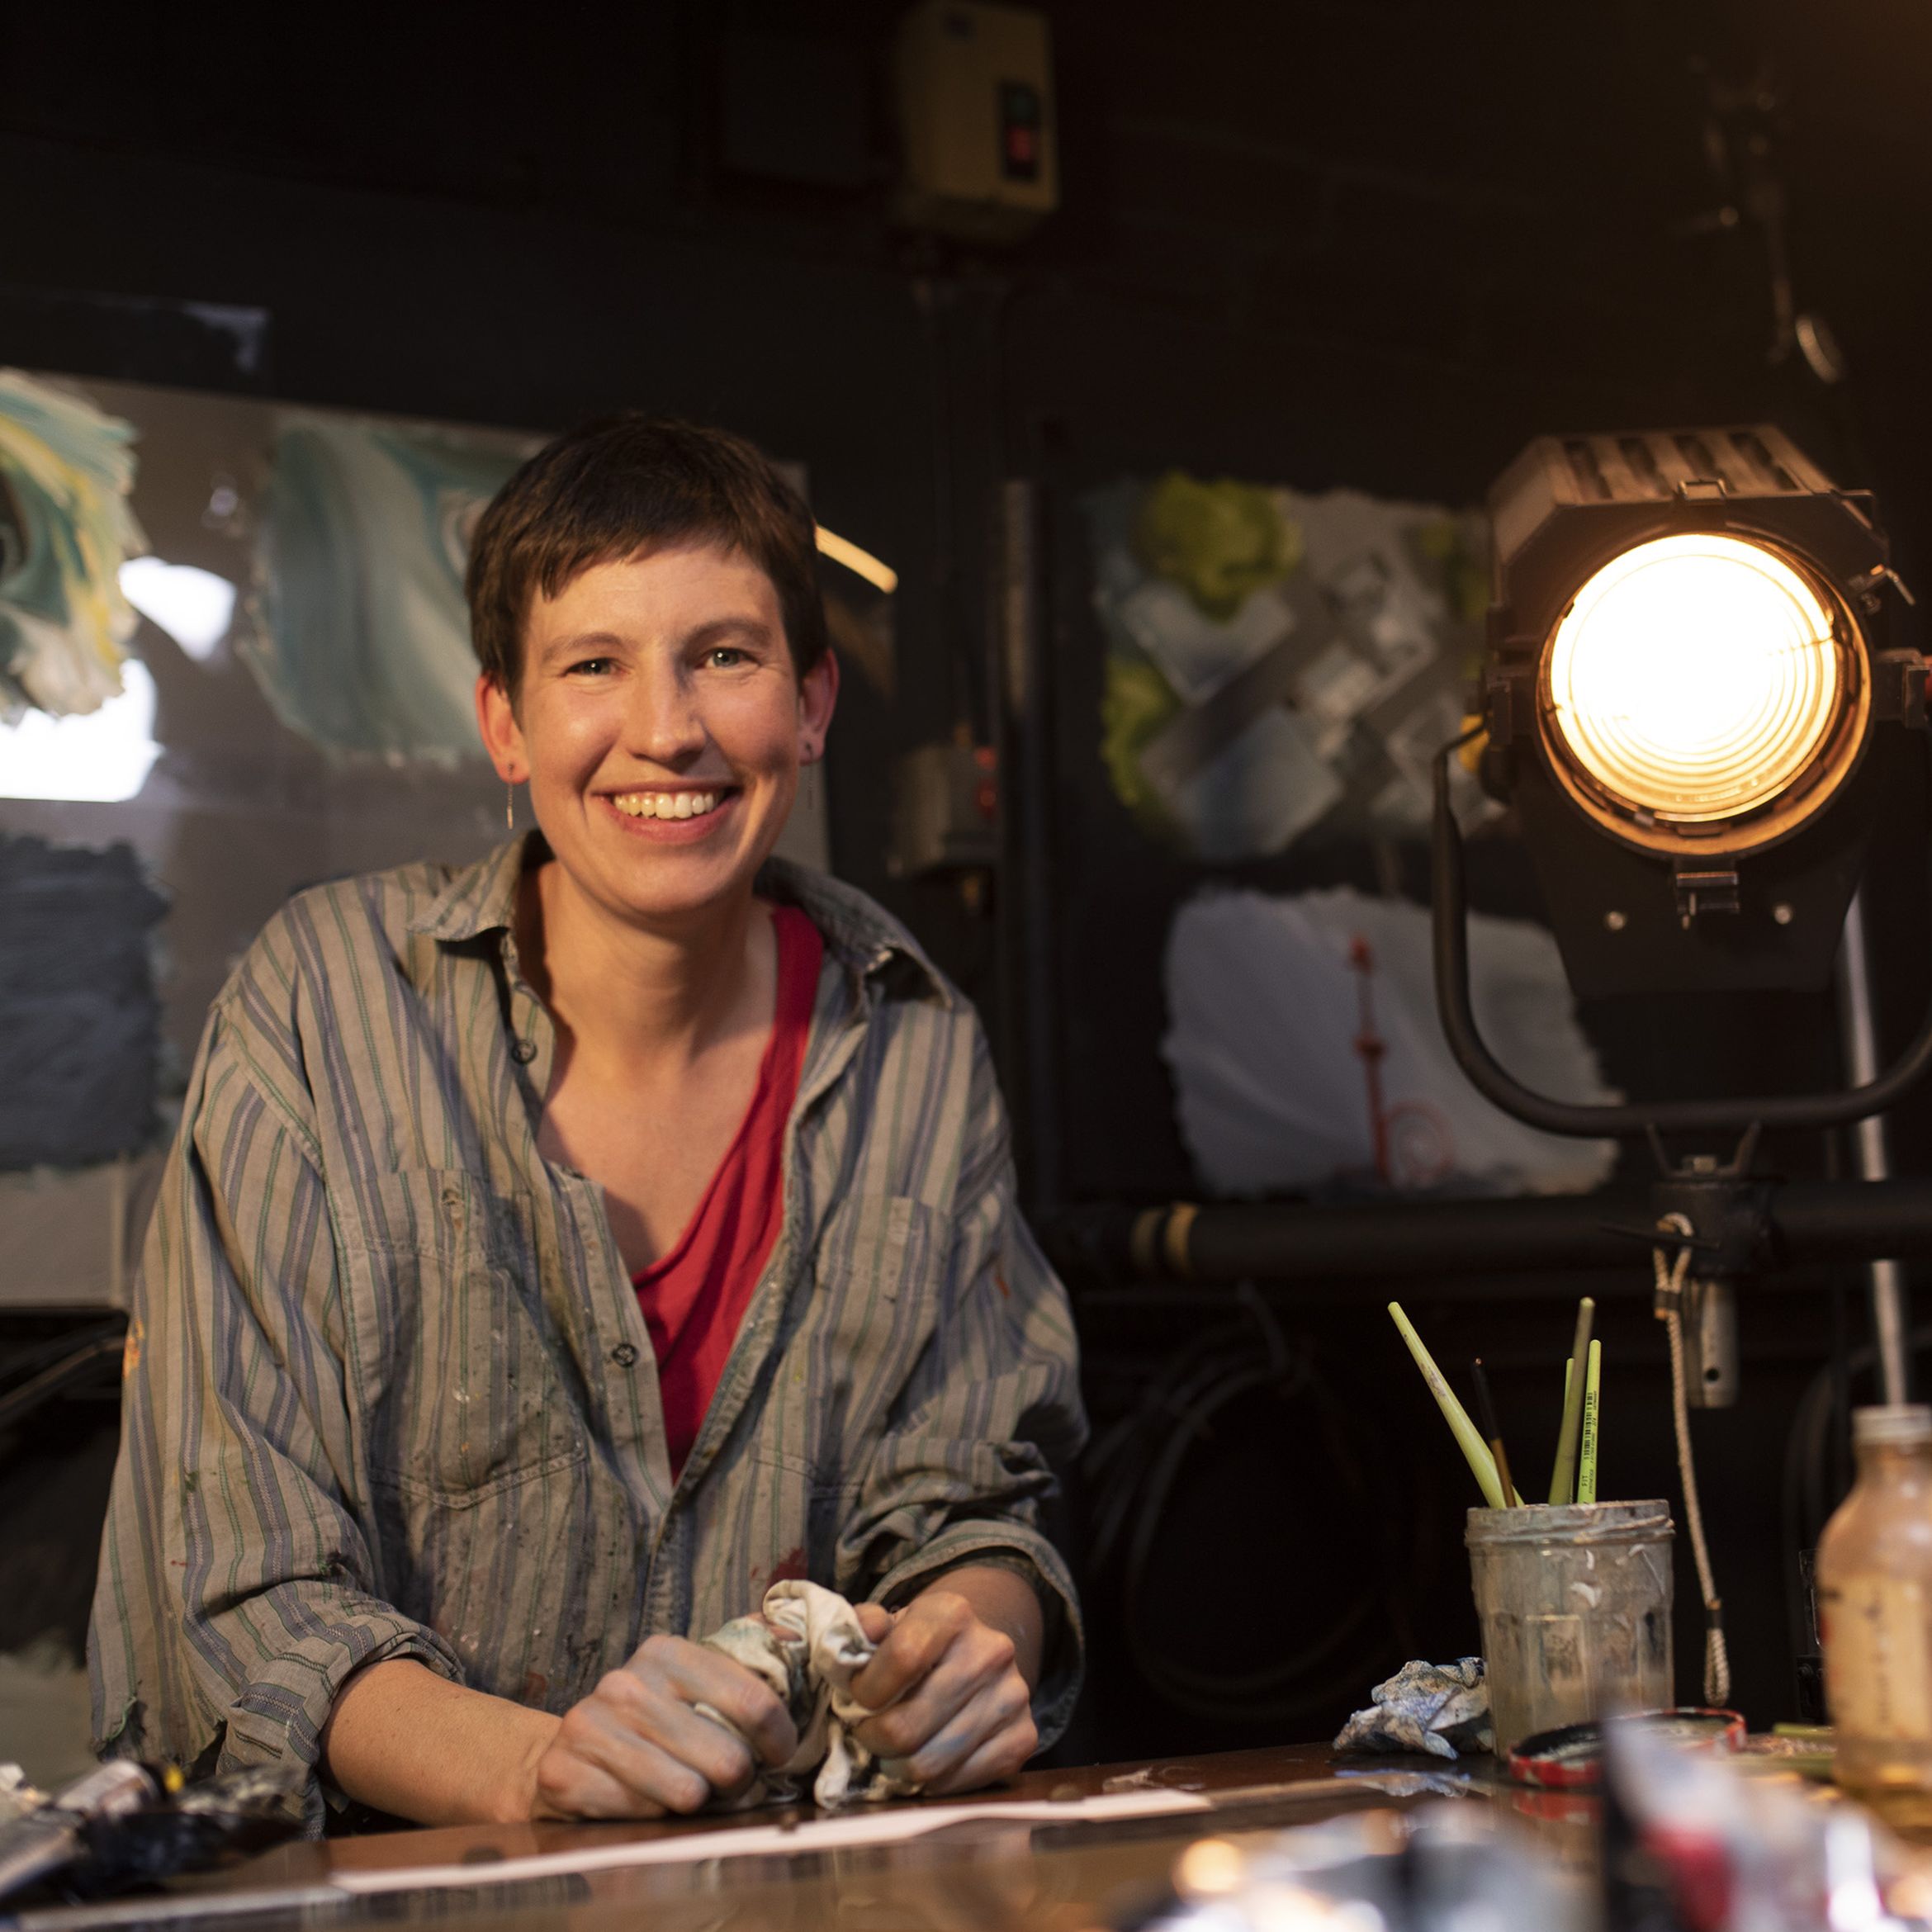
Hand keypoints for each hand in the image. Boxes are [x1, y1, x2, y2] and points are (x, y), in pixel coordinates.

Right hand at [530, 1633, 798, 1818]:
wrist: (570, 1751)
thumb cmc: (652, 1720)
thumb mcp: (695, 1681)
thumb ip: (751, 1660)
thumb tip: (819, 1632)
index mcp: (667, 1653)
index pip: (753, 1700)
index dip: (778, 1738)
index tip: (778, 1756)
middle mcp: (627, 1683)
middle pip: (727, 1759)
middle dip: (737, 1780)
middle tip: (727, 1780)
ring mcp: (591, 1727)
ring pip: (689, 1793)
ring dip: (698, 1802)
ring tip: (688, 1790)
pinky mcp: (565, 1772)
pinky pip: (644, 1815)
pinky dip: (654, 1817)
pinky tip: (645, 1800)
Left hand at [847, 1589, 1036, 1795]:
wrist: (977, 1656)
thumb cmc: (919, 1646)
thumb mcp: (889, 1626)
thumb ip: (863, 1627)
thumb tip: (865, 1629)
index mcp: (953, 1613)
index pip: (902, 1657)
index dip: (866, 1690)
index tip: (856, 1698)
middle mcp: (991, 1651)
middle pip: (908, 1725)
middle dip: (874, 1738)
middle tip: (868, 1732)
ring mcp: (1012, 1696)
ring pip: (928, 1763)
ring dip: (896, 1766)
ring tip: (891, 1749)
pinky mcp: (1024, 1737)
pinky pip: (957, 1783)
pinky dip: (930, 1783)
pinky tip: (923, 1758)